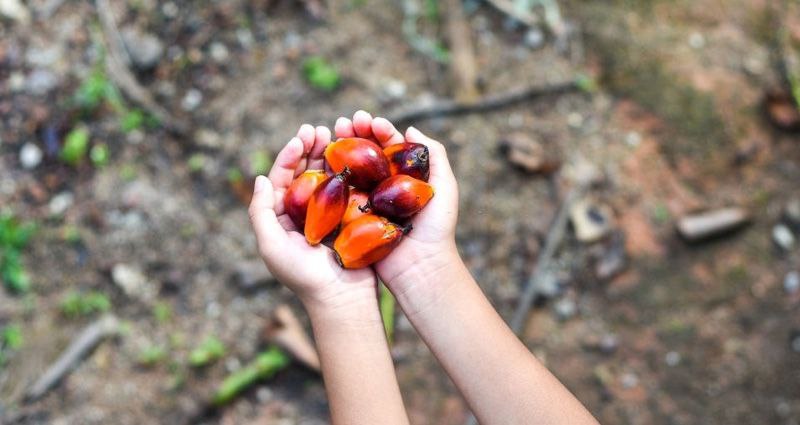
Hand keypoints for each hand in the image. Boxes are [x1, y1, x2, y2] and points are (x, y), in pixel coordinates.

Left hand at [249, 124, 377, 311]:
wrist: (342, 299)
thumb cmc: (303, 277)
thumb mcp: (271, 246)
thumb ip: (260, 212)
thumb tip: (261, 179)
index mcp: (283, 217)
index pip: (283, 178)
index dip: (289, 154)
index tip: (301, 137)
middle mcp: (306, 212)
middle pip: (306, 171)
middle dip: (311, 147)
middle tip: (319, 128)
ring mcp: (331, 214)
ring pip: (329, 175)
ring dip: (331, 153)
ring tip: (336, 134)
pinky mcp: (353, 217)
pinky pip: (351, 188)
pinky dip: (352, 169)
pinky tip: (357, 154)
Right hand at [332, 111, 460, 291]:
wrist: (420, 266)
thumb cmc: (436, 228)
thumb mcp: (444, 187)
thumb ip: (434, 156)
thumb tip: (411, 129)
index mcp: (402, 176)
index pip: (388, 145)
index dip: (377, 129)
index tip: (369, 120)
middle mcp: (382, 186)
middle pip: (365, 153)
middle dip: (353, 133)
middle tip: (343, 121)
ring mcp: (365, 201)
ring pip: (349, 169)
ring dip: (338, 149)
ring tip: (330, 134)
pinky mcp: (351, 218)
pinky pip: (338, 194)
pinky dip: (329, 176)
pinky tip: (322, 161)